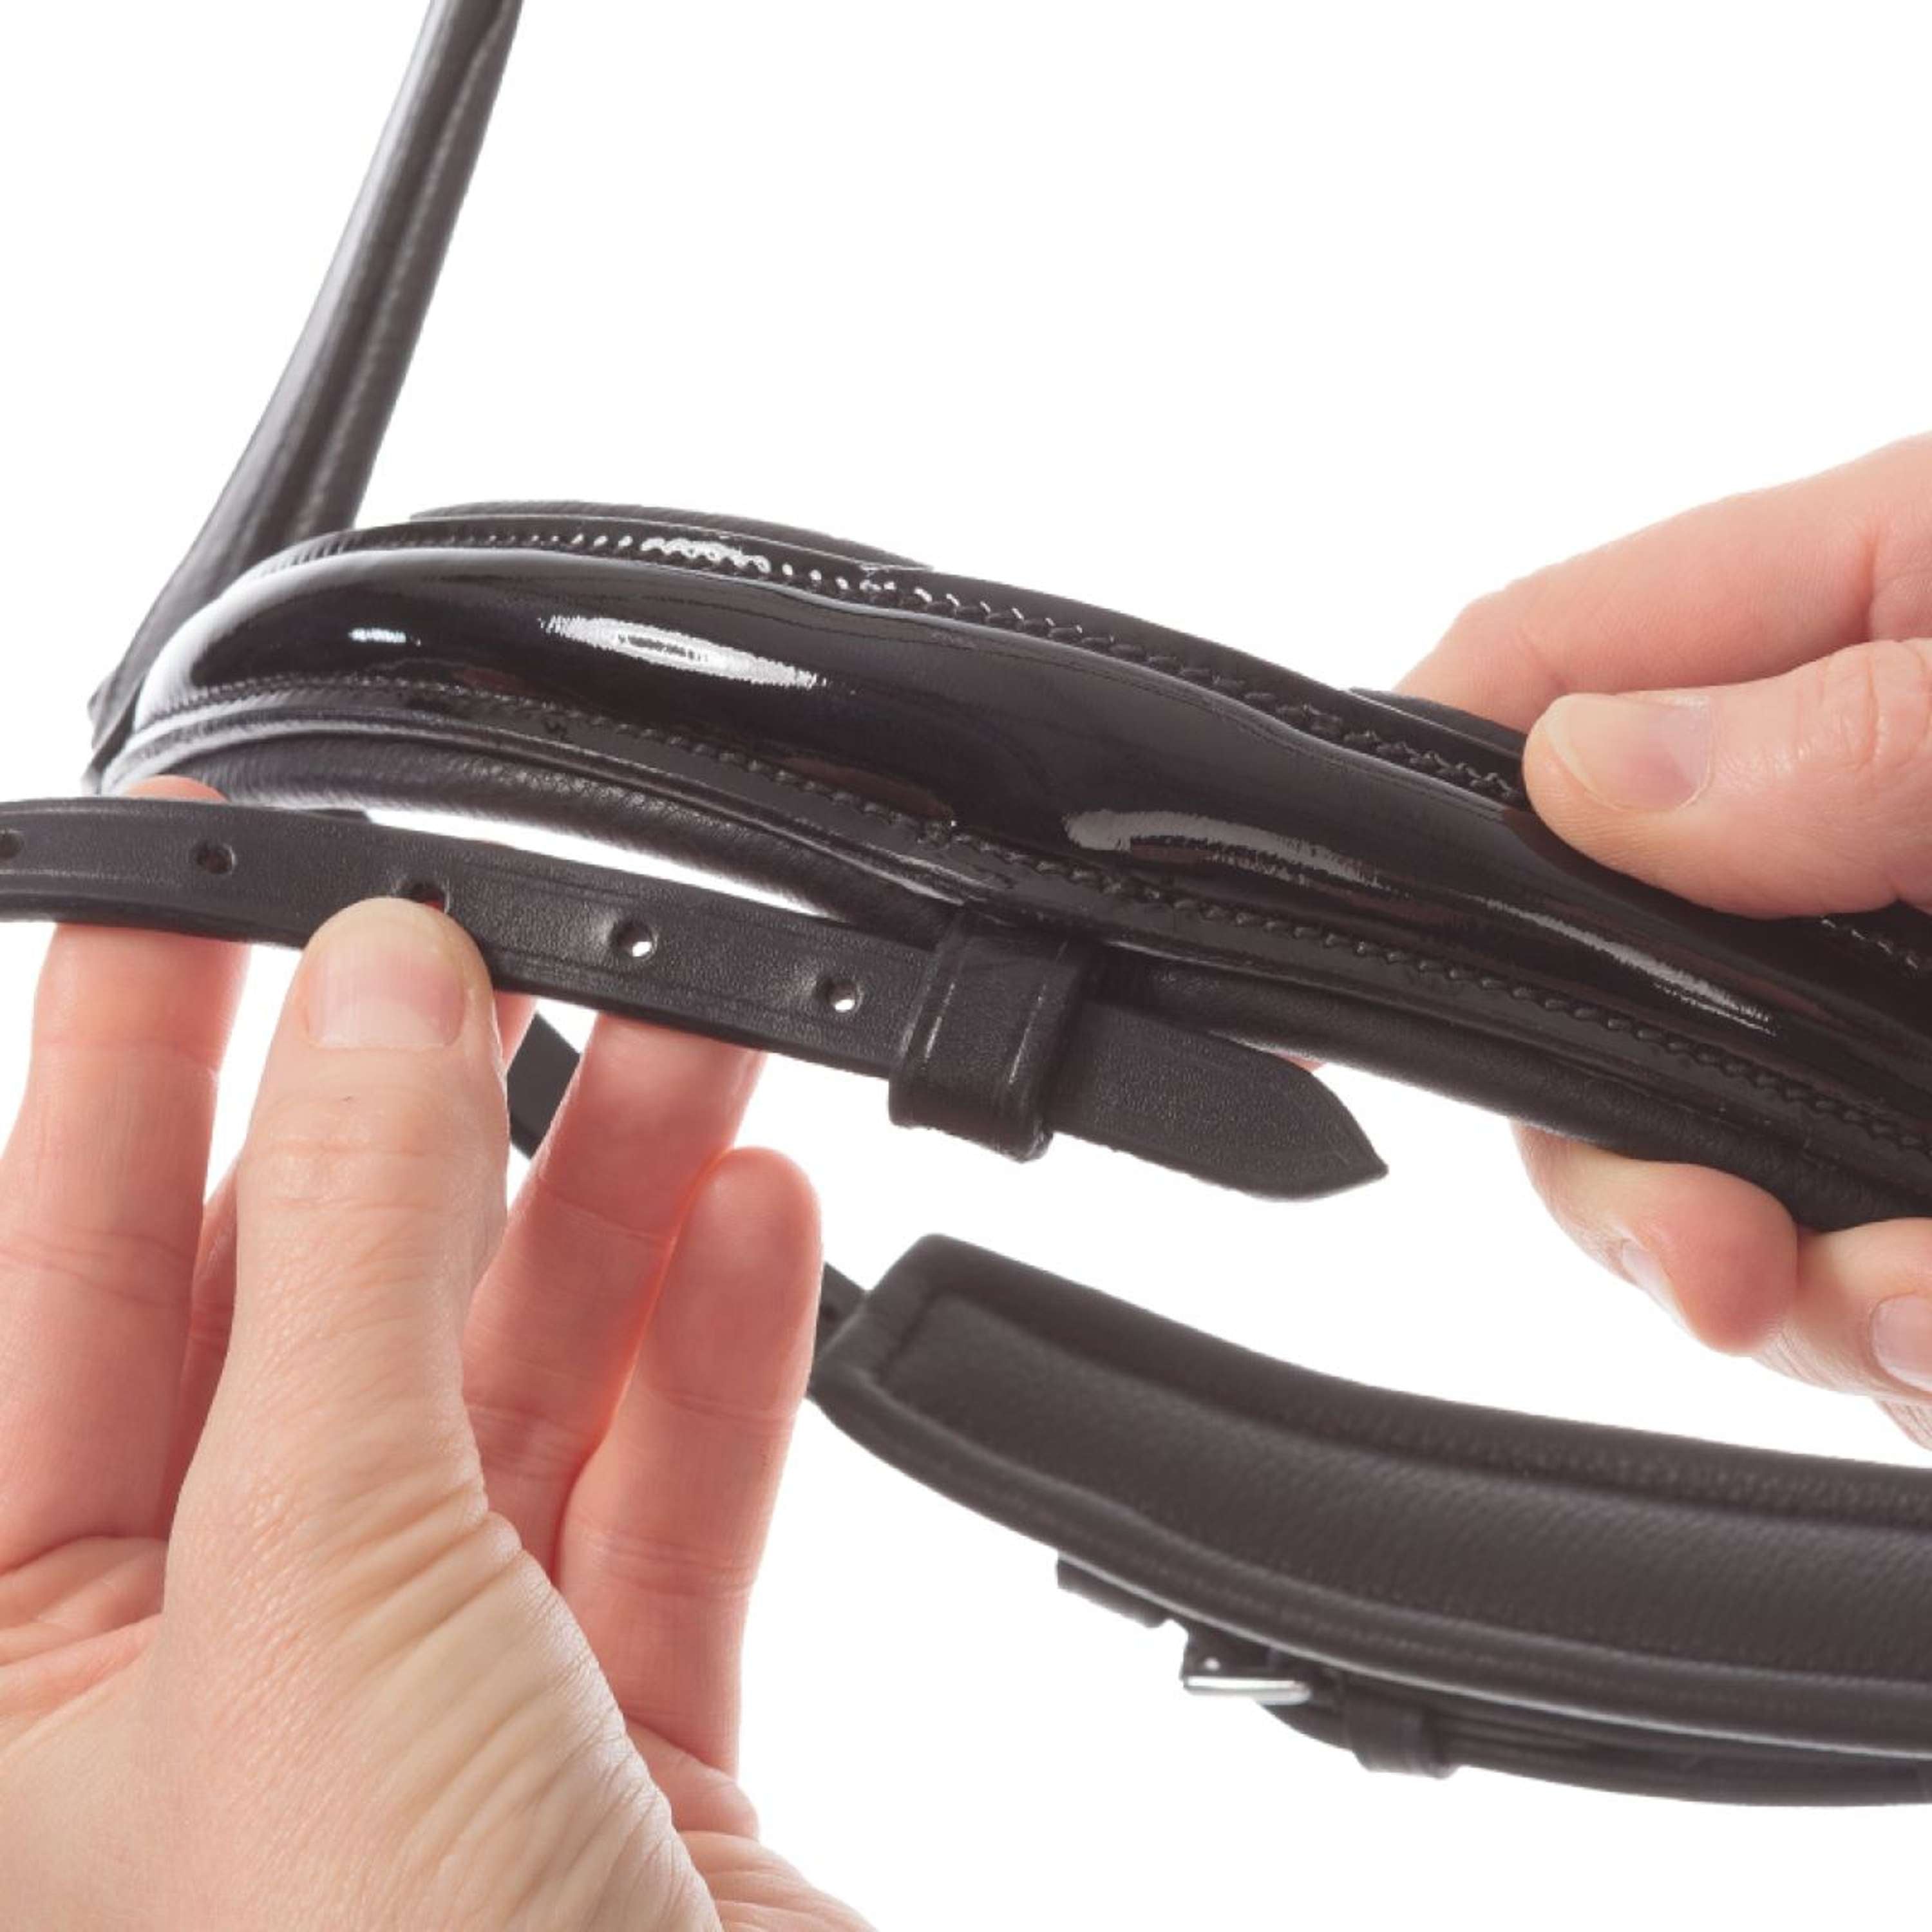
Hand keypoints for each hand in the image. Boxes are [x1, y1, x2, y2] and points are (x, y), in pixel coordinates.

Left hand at [0, 781, 867, 1929]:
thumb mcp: (325, 1581)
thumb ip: (346, 1256)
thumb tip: (376, 999)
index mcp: (18, 1686)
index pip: (41, 1291)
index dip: (117, 1063)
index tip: (193, 881)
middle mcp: (206, 1690)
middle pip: (302, 1316)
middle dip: (411, 1115)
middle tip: (476, 919)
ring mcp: (425, 1709)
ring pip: (507, 1389)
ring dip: (610, 1209)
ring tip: (694, 1035)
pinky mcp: (613, 1743)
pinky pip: (656, 1498)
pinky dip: (718, 1359)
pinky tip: (757, 1222)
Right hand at [1402, 434, 1931, 1448]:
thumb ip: (1886, 713)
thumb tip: (1600, 781)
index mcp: (1901, 614)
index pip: (1559, 663)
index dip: (1429, 772)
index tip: (1369, 917)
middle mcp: (1892, 829)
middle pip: (1609, 965)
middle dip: (1610, 1130)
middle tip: (1684, 1243)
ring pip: (1737, 1151)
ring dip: (1772, 1265)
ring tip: (1887, 1306)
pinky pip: (1893, 1263)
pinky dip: (1903, 1318)